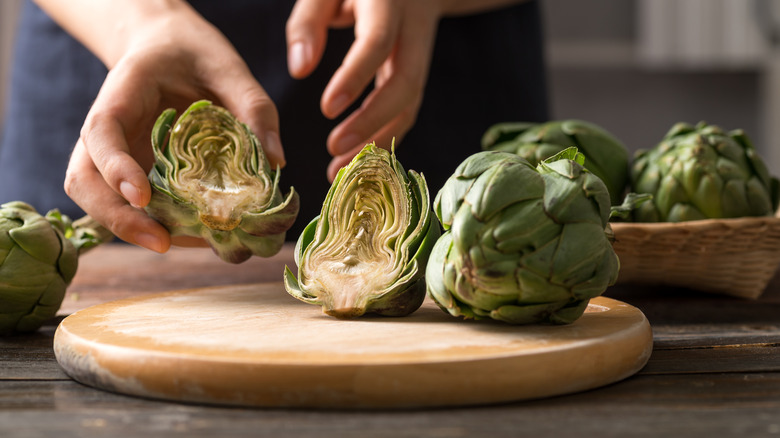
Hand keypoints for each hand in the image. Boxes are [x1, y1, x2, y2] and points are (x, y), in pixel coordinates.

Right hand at [59, 2, 283, 252]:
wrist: (170, 51)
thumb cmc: (195, 56)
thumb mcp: (229, 68)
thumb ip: (253, 107)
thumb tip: (275, 161)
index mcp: (122, 94)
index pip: (102, 133)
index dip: (116, 167)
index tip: (141, 196)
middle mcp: (107, 132)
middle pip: (85, 180)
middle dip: (117, 218)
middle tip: (162, 243)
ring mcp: (113, 157)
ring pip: (100, 201)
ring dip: (136, 230)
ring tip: (193, 244)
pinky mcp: (131, 175)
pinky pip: (131, 208)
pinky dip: (159, 226)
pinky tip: (200, 236)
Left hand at [286, 0, 441, 180]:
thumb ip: (308, 22)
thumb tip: (300, 70)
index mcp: (387, 4)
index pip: (377, 43)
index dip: (356, 77)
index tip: (327, 109)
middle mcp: (411, 31)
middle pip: (405, 83)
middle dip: (372, 121)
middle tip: (334, 149)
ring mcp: (420, 54)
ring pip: (410, 104)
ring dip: (378, 139)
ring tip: (340, 167)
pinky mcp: (417, 73)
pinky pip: (408, 110)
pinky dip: (385, 136)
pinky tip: (359, 157)